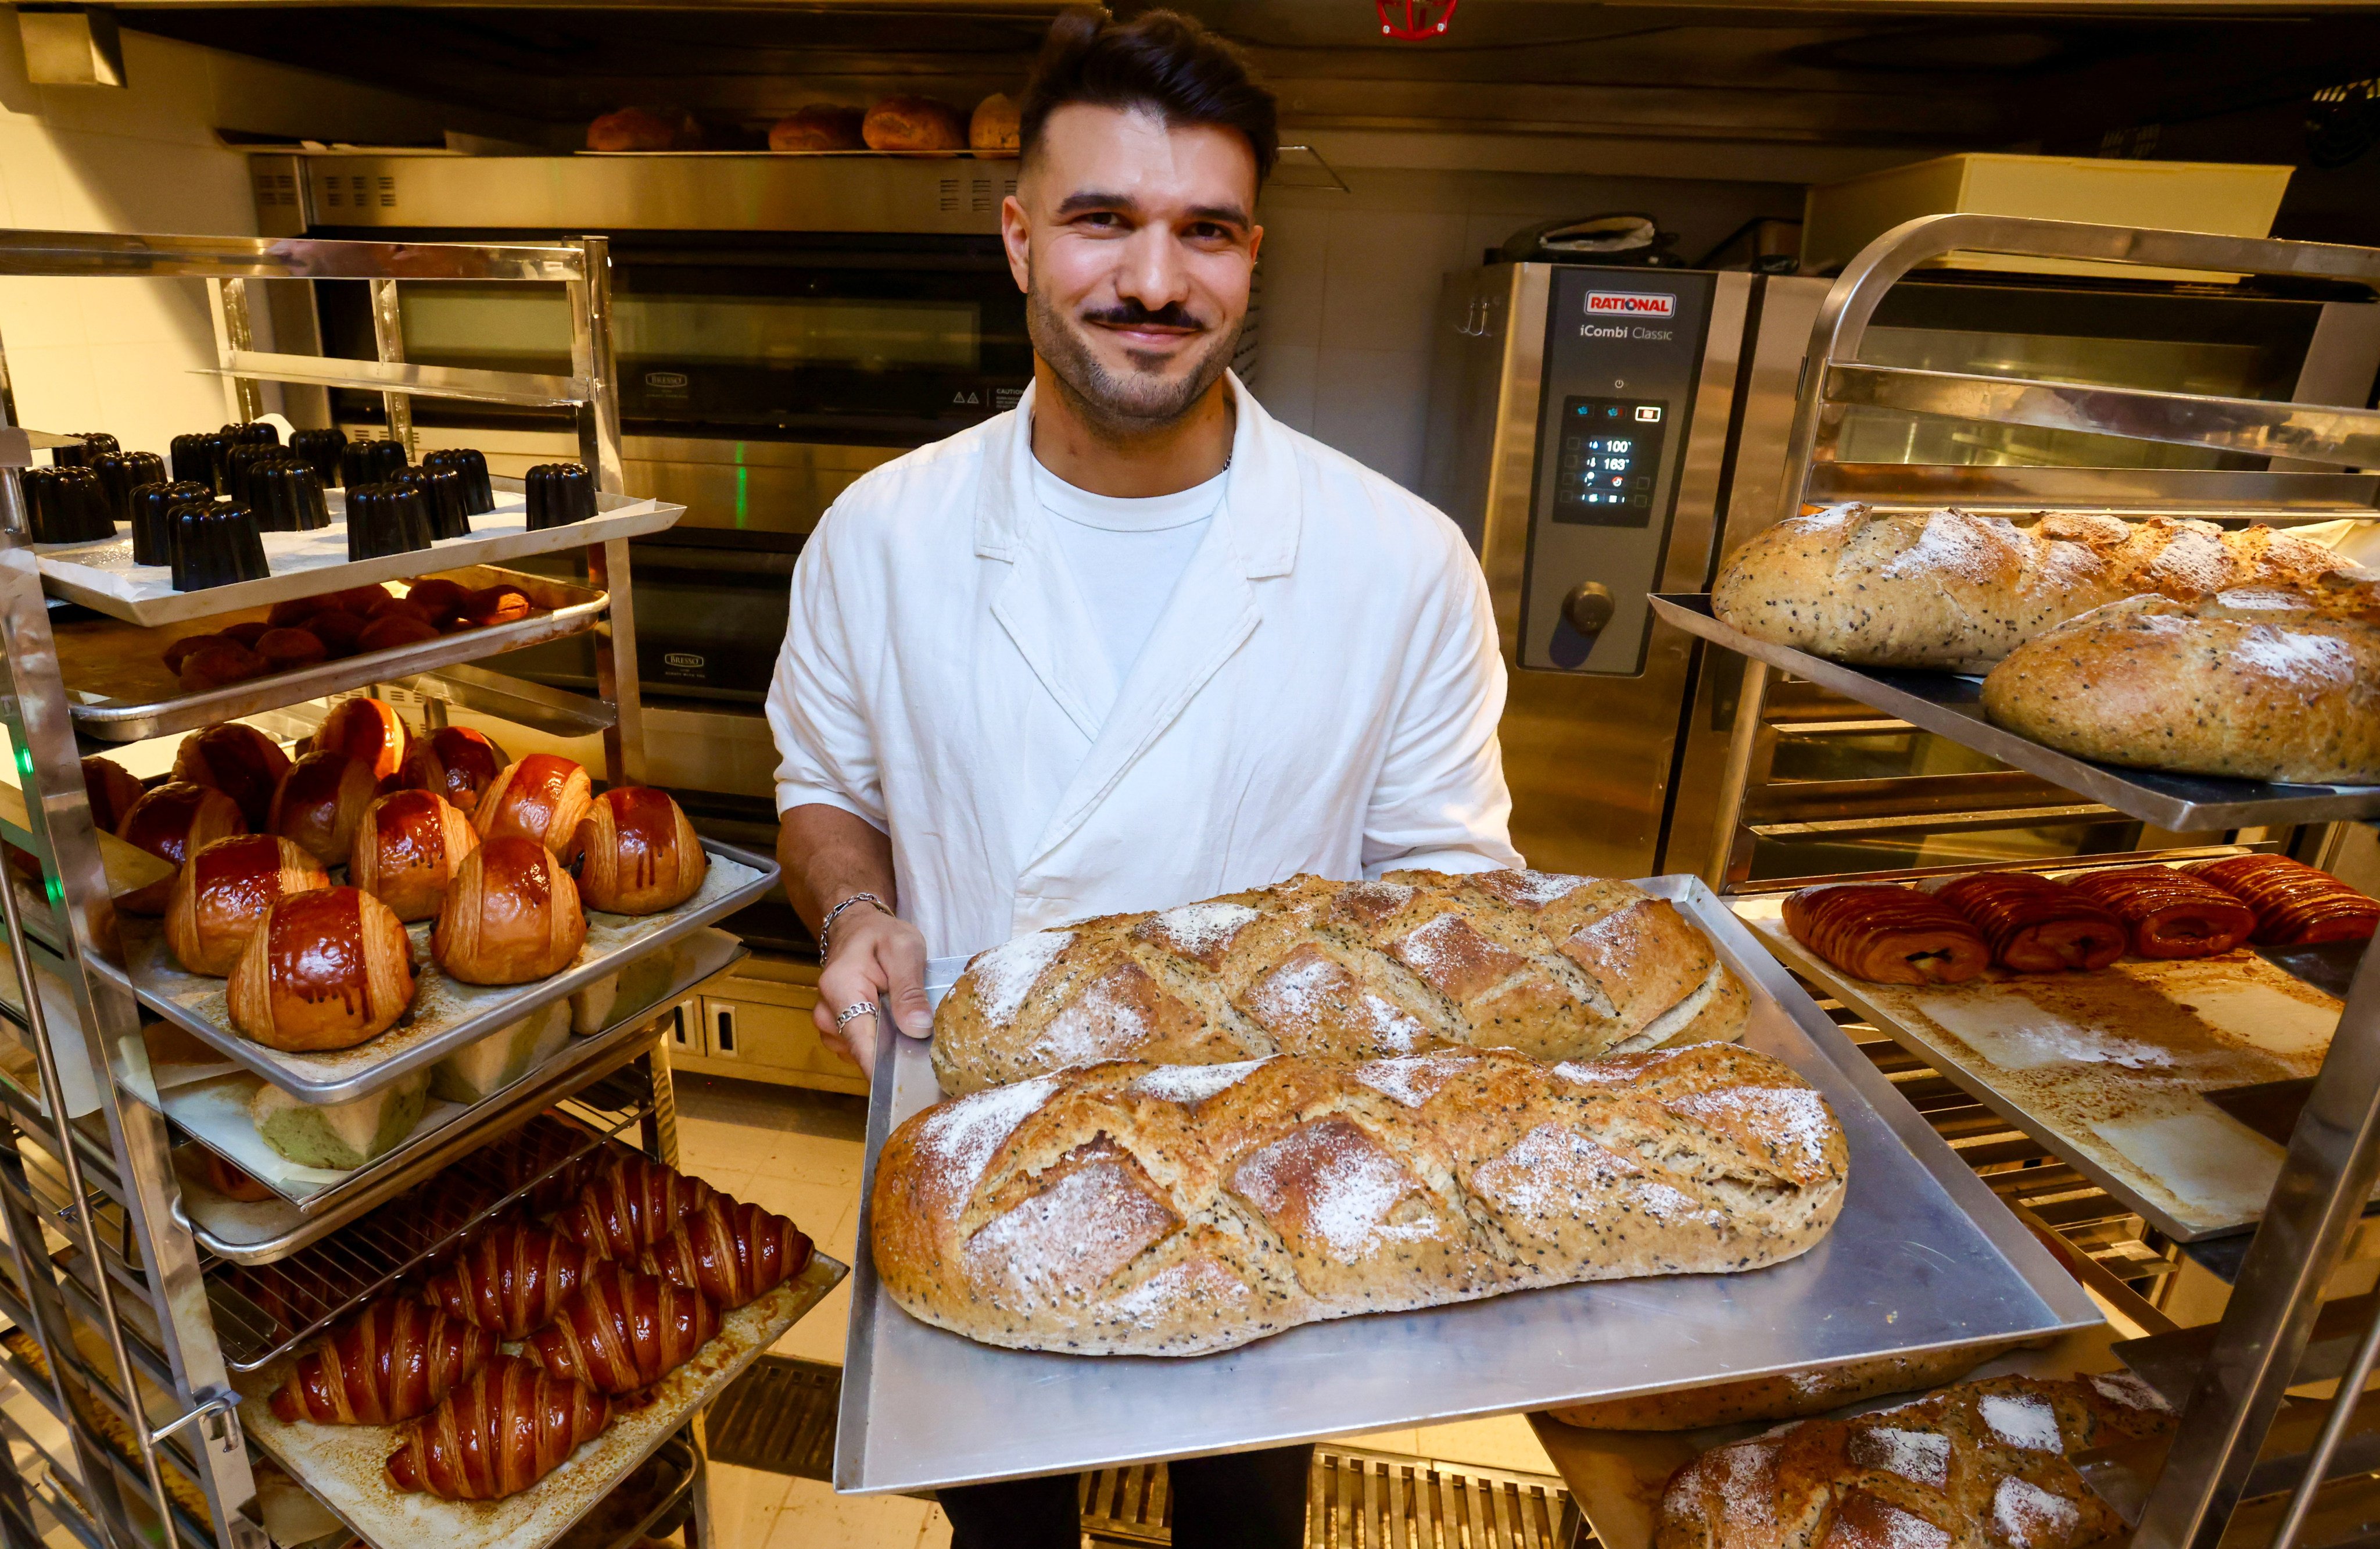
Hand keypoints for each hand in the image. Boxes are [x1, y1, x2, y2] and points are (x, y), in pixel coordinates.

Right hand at [813, 904, 932, 1080]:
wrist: (857, 929)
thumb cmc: (880, 936)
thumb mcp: (904, 950)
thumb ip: (909, 990)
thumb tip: (918, 1029)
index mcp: (840, 990)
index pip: (861, 1044)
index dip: (887, 1067)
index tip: (912, 1079)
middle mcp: (827, 1014)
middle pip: (864, 1052)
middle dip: (894, 1050)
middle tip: (922, 1034)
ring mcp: (829, 1026)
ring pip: (864, 1054)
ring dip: (888, 1044)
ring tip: (905, 1018)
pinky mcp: (838, 1031)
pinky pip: (862, 1049)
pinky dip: (880, 1042)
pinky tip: (892, 1023)